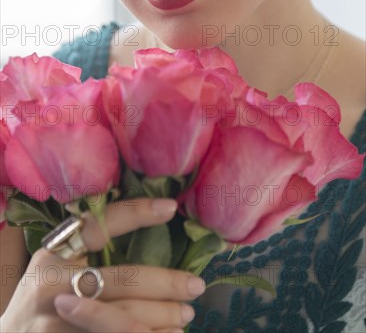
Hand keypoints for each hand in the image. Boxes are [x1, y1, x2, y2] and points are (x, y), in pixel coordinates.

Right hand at [1, 198, 205, 331]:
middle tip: (195, 285)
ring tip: (186, 314)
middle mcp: (52, 283)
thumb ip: (87, 255)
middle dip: (165, 283)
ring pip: (122, 317)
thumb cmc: (42, 299)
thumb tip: (150, 243)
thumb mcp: (54, 268)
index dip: (135, 213)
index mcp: (54, 253)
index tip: (170, 207)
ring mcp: (55, 319)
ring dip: (160, 316)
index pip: (99, 225)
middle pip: (121, 280)